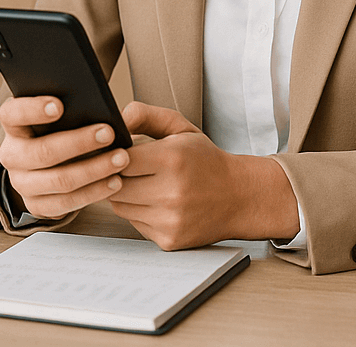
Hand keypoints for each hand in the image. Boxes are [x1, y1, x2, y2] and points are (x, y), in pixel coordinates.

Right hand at [0, 96, 129, 219]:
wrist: (49, 166)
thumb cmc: (59, 130)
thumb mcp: (60, 116)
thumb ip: (73, 107)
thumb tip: (100, 107)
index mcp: (13, 126)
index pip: (12, 114)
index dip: (33, 110)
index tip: (60, 105)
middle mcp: (11, 155)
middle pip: (42, 151)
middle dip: (79, 142)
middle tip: (108, 133)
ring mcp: (21, 183)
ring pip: (58, 180)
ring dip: (94, 170)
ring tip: (121, 158)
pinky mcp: (36, 205)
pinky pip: (67, 203)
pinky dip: (94, 192)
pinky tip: (115, 181)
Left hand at [108, 102, 299, 248]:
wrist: (240, 197)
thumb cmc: (205, 159)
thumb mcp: (179, 126)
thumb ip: (144, 115)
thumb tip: (115, 120)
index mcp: (172, 159)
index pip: (119, 158)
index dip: (116, 154)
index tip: (119, 152)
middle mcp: (171, 193)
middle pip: (115, 185)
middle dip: (117, 175)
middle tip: (129, 168)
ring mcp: (170, 220)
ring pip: (120, 206)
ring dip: (125, 194)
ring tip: (145, 184)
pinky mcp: (169, 240)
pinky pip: (134, 222)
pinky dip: (138, 212)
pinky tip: (155, 202)